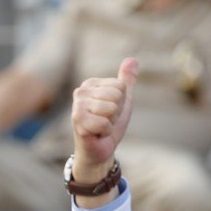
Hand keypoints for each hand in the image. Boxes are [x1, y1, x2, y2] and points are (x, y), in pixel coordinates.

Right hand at [70, 58, 138, 182]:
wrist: (98, 150)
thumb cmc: (108, 125)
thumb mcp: (122, 101)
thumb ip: (126, 80)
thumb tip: (132, 59)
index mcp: (91, 83)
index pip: (121, 86)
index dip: (121, 103)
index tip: (110, 112)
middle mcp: (81, 91)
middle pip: (117, 96)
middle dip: (116, 113)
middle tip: (105, 121)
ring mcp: (77, 105)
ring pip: (111, 108)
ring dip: (110, 123)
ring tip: (100, 127)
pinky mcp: (77, 121)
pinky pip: (105, 123)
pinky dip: (105, 132)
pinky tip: (96, 134)